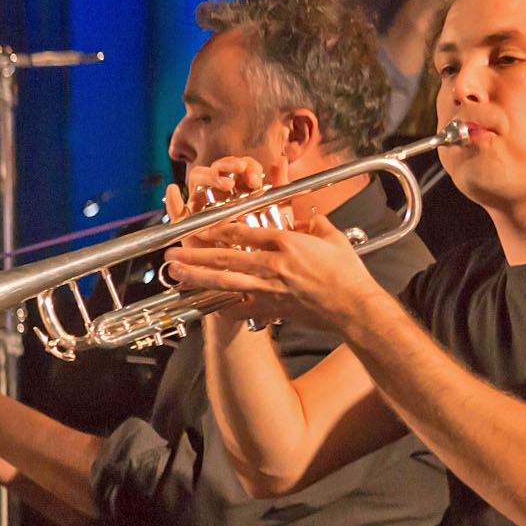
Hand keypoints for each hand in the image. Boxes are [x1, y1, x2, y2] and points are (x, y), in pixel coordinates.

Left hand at [165, 155, 381, 330]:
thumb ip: (312, 224)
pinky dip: (220, 306)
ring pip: (224, 280)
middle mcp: (273, 265)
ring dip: (196, 276)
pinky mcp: (271, 308)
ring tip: (175, 273)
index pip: (242, 232)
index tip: (198, 226)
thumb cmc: (347, 273)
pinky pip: (239, 307)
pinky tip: (203, 304)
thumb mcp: (331, 238)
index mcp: (287, 244)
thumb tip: (303, 217)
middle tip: (171, 252)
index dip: (216, 228)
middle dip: (194, 253)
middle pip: (224, 256)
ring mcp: (269, 288)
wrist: (354, 308)